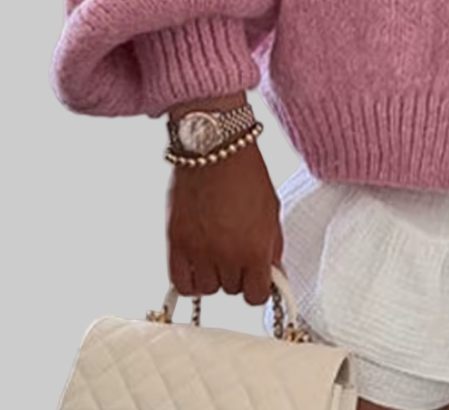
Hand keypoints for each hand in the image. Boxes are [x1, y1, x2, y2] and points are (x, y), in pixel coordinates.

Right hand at [166, 141, 283, 305]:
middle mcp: (226, 256)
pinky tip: (197, 263)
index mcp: (255, 249)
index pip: (257, 296)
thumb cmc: (246, 174)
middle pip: (232, 291)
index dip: (259, 288)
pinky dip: (189, 279)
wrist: (215, 151)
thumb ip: (272, 246)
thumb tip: (273, 272)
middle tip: (238, 252)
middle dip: (238, 274)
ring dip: (213, 276)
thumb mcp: (272, 210)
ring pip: (207, 290)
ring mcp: (198, 252)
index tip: (258, 280)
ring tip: (217, 252)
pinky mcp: (176, 244)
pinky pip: (180, 284)